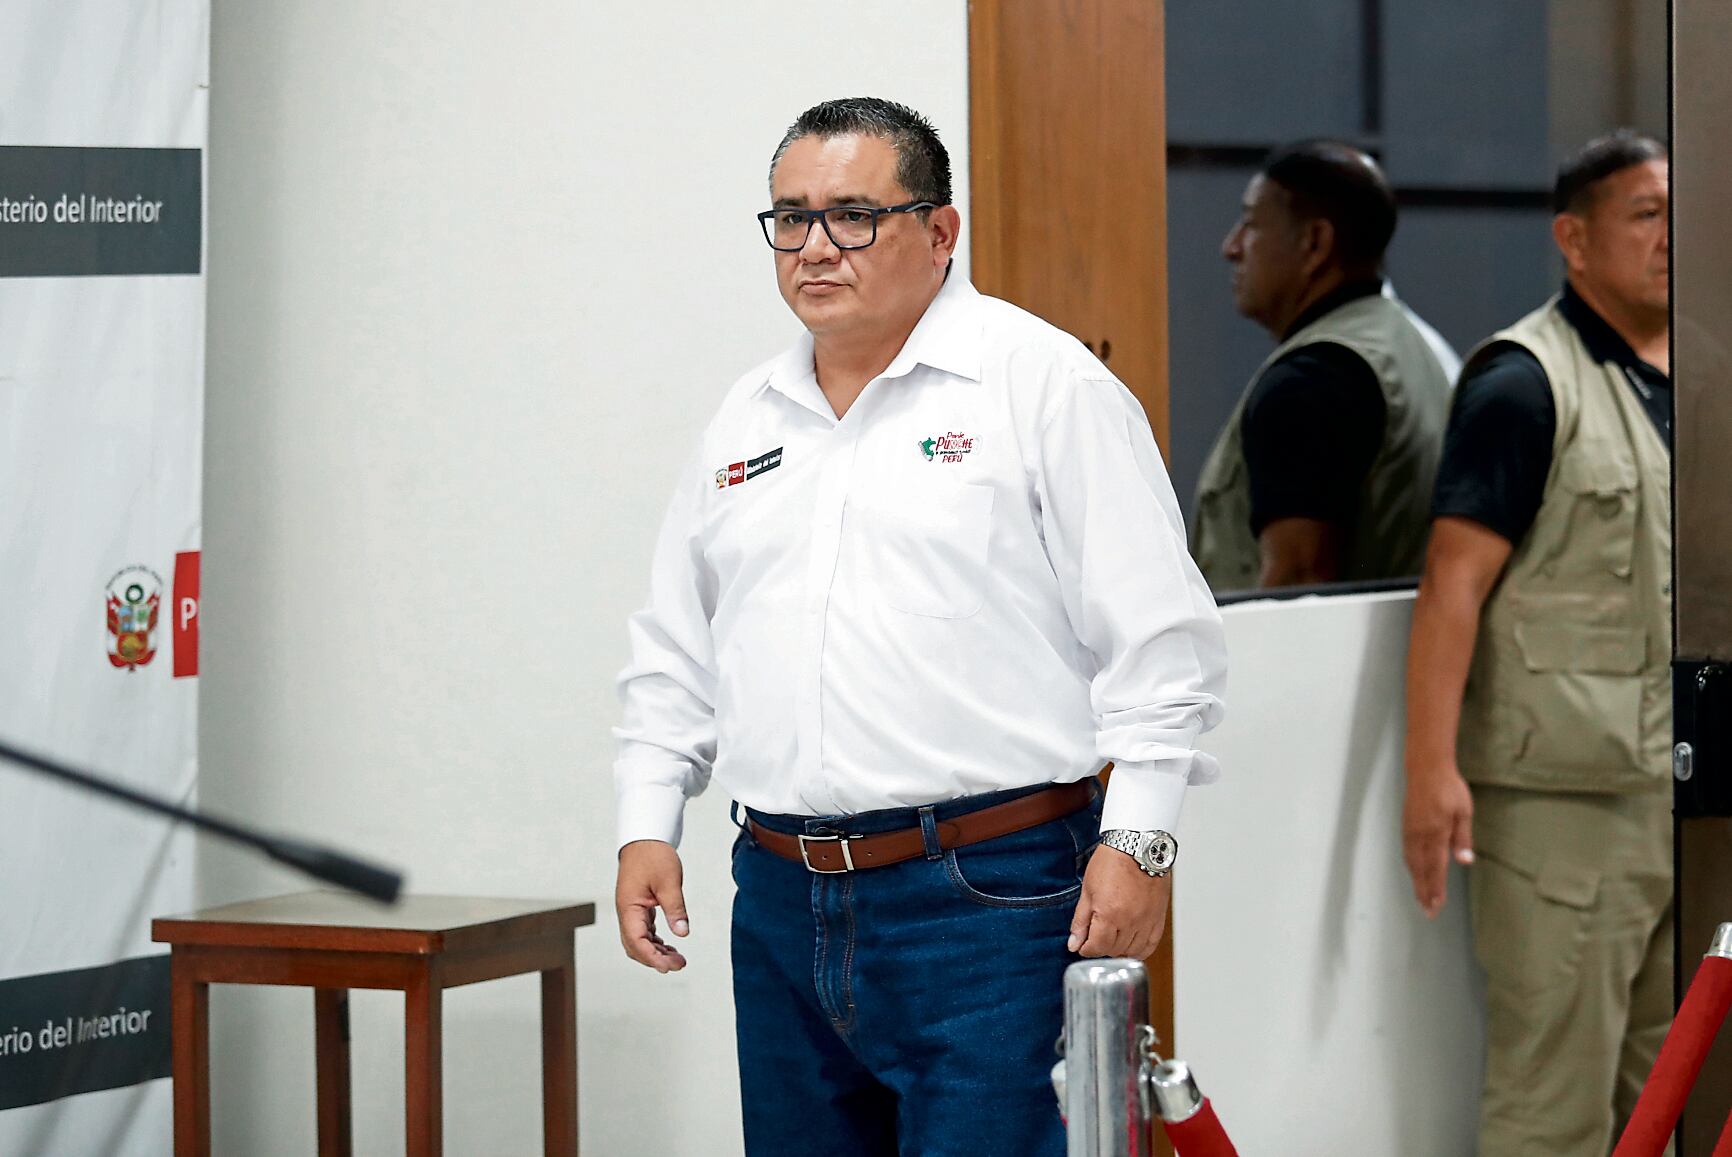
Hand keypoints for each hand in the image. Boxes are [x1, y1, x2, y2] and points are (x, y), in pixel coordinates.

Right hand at [615, 839, 689, 972]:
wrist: (645, 837)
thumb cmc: (653, 855)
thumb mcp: (669, 882)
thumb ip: (675, 909)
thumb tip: (682, 932)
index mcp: (629, 908)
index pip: (637, 942)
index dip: (653, 958)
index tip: (670, 966)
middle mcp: (626, 912)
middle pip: (635, 946)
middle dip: (655, 959)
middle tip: (679, 964)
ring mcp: (631, 910)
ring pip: (639, 941)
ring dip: (656, 951)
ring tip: (677, 958)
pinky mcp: (637, 907)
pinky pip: (643, 931)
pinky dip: (655, 941)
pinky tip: (669, 945)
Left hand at [1068, 847, 1170, 958]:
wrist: (1138, 846)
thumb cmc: (1113, 862)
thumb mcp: (1088, 890)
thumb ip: (1081, 921)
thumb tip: (1074, 943)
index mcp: (1110, 915)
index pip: (1097, 947)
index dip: (1086, 949)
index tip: (1083, 946)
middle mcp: (1130, 922)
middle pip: (1114, 950)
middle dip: (1101, 948)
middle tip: (1095, 939)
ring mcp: (1147, 921)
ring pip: (1132, 951)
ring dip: (1119, 950)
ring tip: (1112, 940)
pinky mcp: (1159, 918)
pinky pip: (1151, 945)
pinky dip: (1140, 949)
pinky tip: (1131, 944)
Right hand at [1402, 765, 1474, 917]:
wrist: (1426, 768)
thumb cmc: (1449, 787)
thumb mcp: (1464, 811)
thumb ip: (1462, 837)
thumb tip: (1464, 861)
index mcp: (1436, 833)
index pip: (1436, 867)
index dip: (1436, 888)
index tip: (1436, 906)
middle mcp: (1420, 835)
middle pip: (1421, 870)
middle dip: (1424, 892)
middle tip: (1427, 912)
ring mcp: (1410, 831)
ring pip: (1412, 863)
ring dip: (1416, 882)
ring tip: (1421, 898)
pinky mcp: (1406, 826)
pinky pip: (1407, 853)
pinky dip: (1411, 868)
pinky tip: (1414, 873)